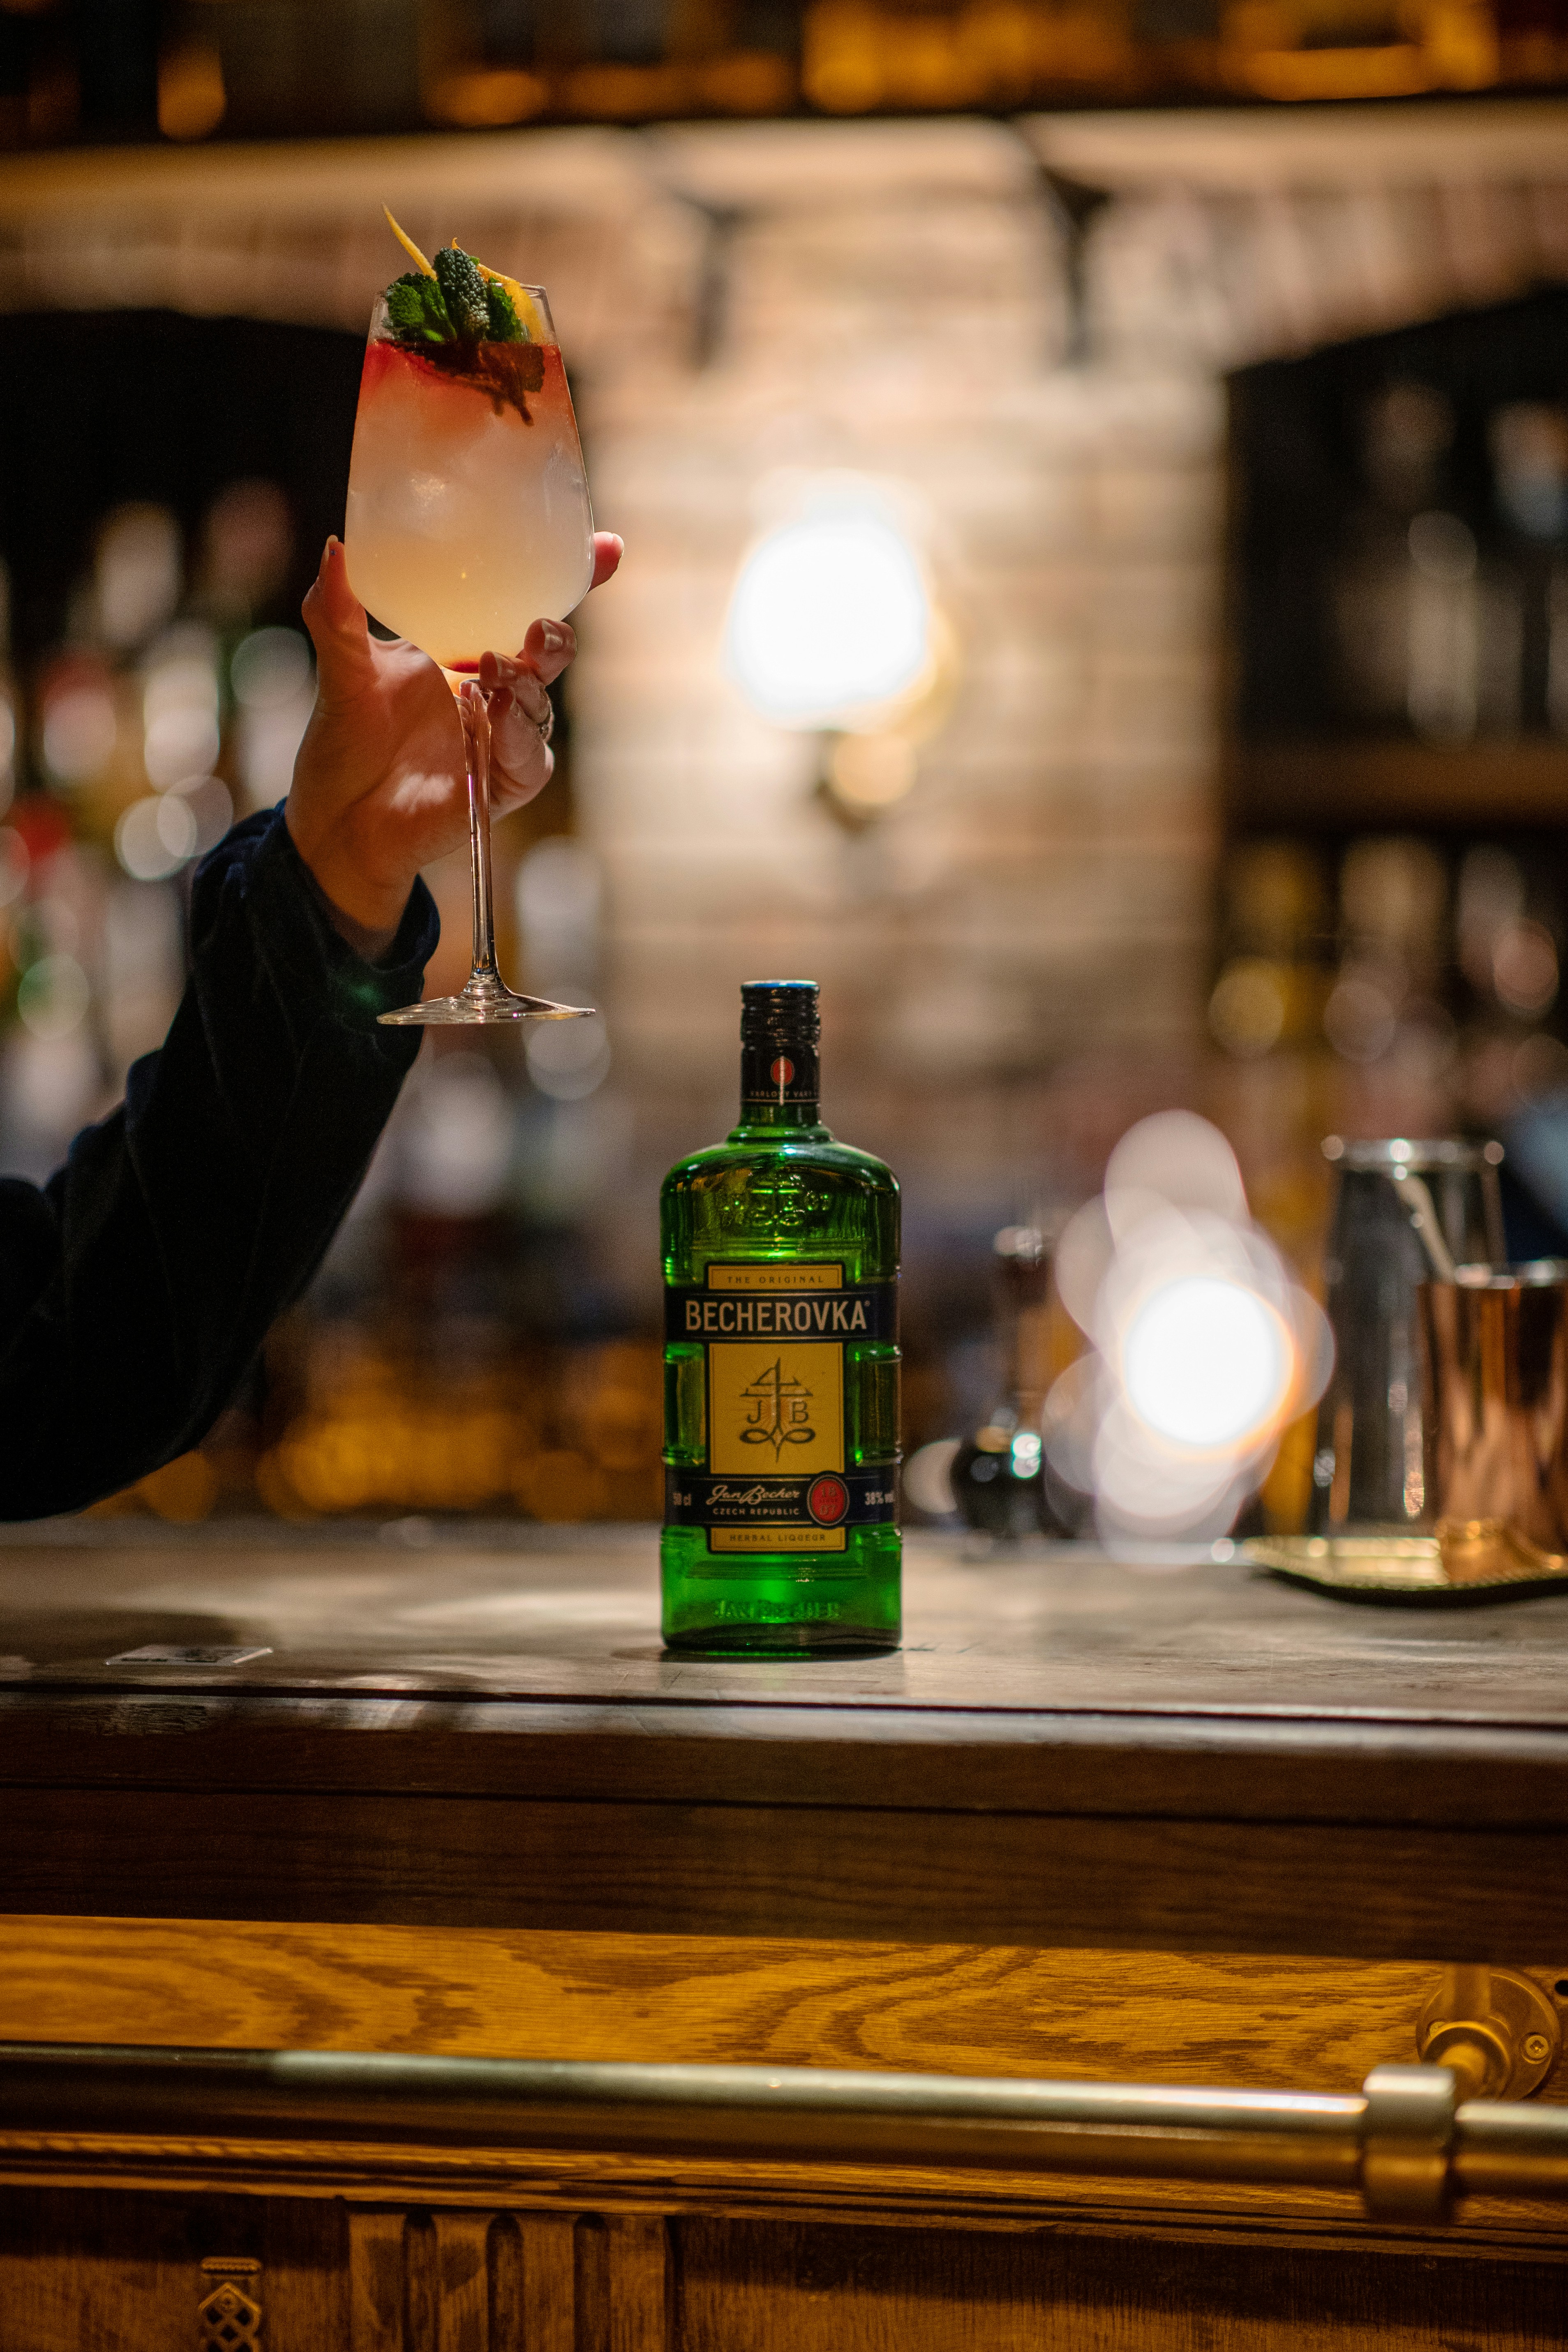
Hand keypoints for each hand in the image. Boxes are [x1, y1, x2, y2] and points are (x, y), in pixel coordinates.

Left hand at [286, 532, 622, 953]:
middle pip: (551, 653)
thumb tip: (334, 549)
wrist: (339, 819)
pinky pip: (530, 753)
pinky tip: (497, 717)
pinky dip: (517, 733)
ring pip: (541, 702)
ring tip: (491, 672)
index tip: (607, 548)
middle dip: (556, 637)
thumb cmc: (345, 741)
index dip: (576, 577)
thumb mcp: (342, 668)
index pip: (526, 603)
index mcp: (463, 644)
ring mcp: (504, 733)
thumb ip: (336, 612)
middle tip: (535, 630)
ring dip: (525, 684)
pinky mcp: (506, 779)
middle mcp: (494, 686)